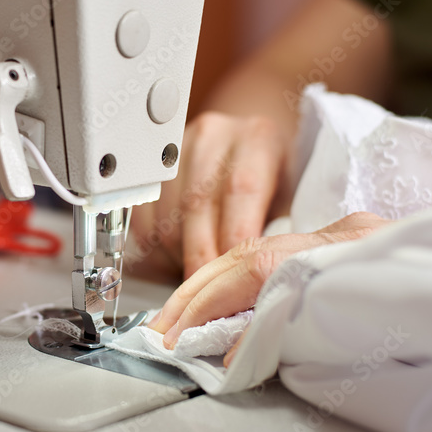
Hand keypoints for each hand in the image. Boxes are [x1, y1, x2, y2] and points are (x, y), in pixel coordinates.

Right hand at [129, 112, 288, 281]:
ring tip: (196, 275)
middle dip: (201, 258)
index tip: (231, 280)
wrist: (247, 147)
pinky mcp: (151, 169)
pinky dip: (157, 250)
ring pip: (168, 217)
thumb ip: (273, 233)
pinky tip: (177, 258)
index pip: (241, 189)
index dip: (233, 240)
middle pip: (197, 205)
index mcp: (256, 138)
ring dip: (178, 256)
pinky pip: (144, 220)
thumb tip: (255, 281)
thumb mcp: (287, 200)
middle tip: (207, 294)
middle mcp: (214, 136)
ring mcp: (178, 149)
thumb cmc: (273, 180)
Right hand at [147, 212, 391, 365]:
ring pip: (253, 246)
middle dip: (196, 293)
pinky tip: (210, 297)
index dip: (211, 301)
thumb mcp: (366, 325)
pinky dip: (230, 278)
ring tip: (175, 316)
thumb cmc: (423, 300)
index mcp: (351, 246)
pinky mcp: (340, 239)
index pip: (258, 265)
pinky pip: (270, 251)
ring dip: (206, 284)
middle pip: (248, 252)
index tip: (183, 335)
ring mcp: (342, 231)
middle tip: (163, 329)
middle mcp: (344, 232)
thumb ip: (301, 330)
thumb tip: (241, 348)